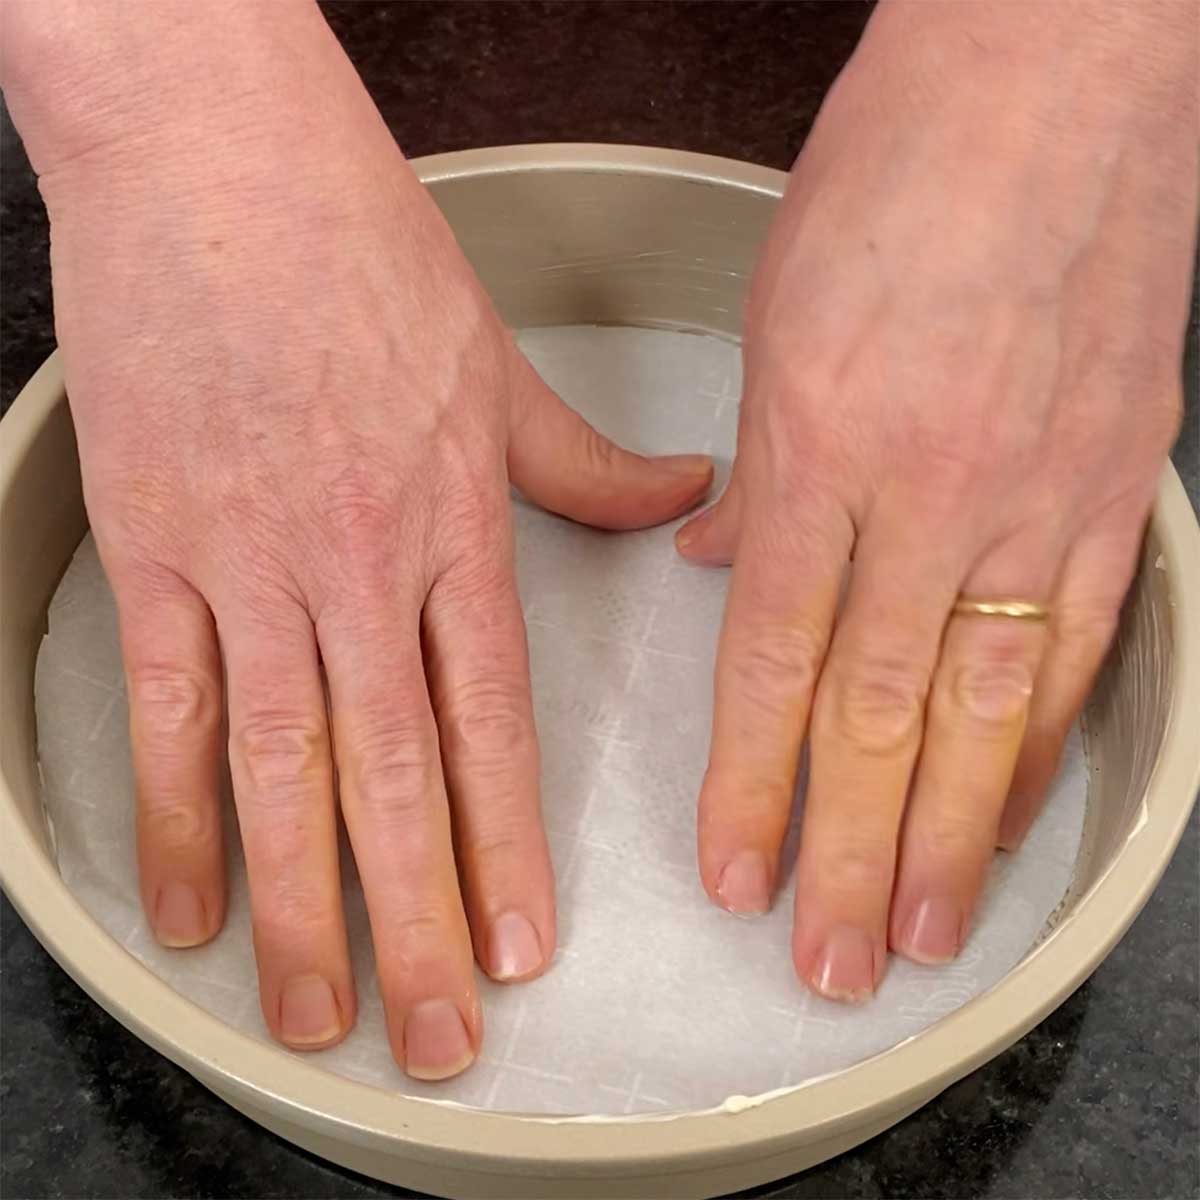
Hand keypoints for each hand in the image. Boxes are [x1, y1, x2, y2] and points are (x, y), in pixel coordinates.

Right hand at [30, 6, 710, 1075]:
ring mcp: (254, 560)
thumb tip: (677, 498)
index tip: (525, 942)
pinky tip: (194, 904)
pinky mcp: (160, 542)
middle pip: (396, 778)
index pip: (494, 723)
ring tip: (322, 1013)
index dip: (510, 845)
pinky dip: (182, 813)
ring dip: (304, 906)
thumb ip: (586, 458)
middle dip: (423, 922)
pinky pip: (175, 706)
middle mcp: (363, 562)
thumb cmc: (358, 246)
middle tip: (440, 1034)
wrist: (215, 158)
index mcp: (457, 521)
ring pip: (288, 769)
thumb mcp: (499, 358)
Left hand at [676, 1, 1196, 998]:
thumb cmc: (901, 174)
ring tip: (920, 930)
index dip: (751, 787)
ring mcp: (1038, 491)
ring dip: (949, 835)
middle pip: (876, 716)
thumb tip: (724, 565)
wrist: (1052, 73)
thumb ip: (757, 470)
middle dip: (847, 854)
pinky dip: (1041, 743)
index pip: (772, 666)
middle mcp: (932, 489)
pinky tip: (1011, 812)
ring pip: (984, 708)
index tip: (737, 873)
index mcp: (824, 447)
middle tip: (829, 960)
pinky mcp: (1120, 480)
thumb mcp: (779, 320)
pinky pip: (1079, 646)